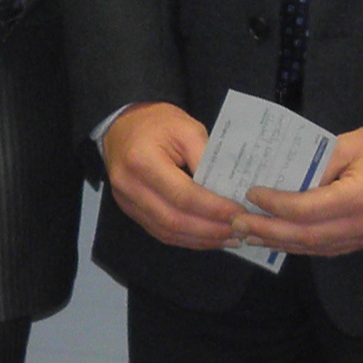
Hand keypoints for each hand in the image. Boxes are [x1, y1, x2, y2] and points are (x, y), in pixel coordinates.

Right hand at [101, 103, 245, 250]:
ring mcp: (127, 201)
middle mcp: (130, 186)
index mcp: (142, 160)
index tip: (238, 212)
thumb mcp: (187, 128)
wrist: (124, 125)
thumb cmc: (158, 123)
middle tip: (238, 229)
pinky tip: (207, 237)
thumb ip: (206, 158)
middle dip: (210, 229)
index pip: (182, 195)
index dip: (213, 208)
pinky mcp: (130, 210)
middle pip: (173, 220)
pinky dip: (186, 238)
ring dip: (200, 239)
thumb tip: (227, 192)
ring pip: (166, 232)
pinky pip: (160, 232)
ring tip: (228, 237)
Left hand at [241, 125, 362, 259]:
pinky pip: (328, 249)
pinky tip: (279, 239)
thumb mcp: (348, 144)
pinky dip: (300, 245)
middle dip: (269, 230)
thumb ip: (315, 163)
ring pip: (317, 248)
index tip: (252, 194)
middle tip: (238, 223)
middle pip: (309, 236)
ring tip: (250, 234)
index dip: (277, 205)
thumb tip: (280, 183)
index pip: (309, 209)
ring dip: (281, 242)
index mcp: (362, 196)